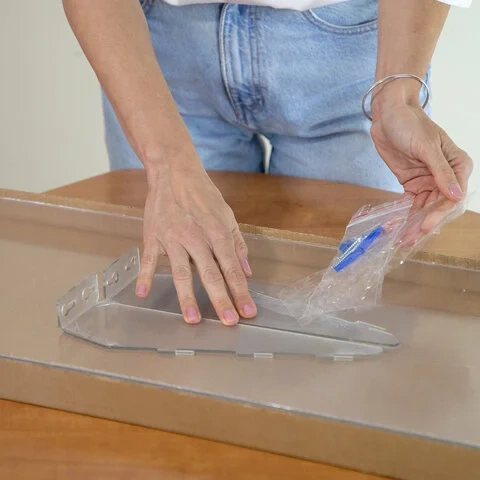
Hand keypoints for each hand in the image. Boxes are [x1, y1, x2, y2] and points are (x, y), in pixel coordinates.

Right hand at [135, 161, 256, 325]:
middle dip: (221, 299)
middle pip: (210, 274)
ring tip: (193, 319)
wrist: (174, 172)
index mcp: (217, 233)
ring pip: (180, 272)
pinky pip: (149, 259)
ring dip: (187, 297)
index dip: (241, 291)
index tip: (248, 311)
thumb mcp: (227, 216)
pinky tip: (143, 292)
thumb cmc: (203, 195)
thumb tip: (247, 271)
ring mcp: (173, 238)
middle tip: (229, 322)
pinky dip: (144, 275)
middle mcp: (197, 238)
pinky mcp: (154, 237)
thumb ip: (237, 244)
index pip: (232, 268)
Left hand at [370, 102, 472, 236]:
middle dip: (424, 223)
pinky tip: (395, 226)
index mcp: (458, 165)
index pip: (453, 197)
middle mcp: (445, 176)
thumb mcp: (426, 146)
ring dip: (412, 223)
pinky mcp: (411, 184)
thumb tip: (456, 195)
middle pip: (438, 207)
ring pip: (424, 209)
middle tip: (409, 239)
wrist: (388, 115)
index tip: (425, 226)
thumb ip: (440, 171)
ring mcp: (428, 181)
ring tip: (401, 239)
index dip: (439, 214)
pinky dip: (403, 215)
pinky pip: (410, 204)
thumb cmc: (410, 124)